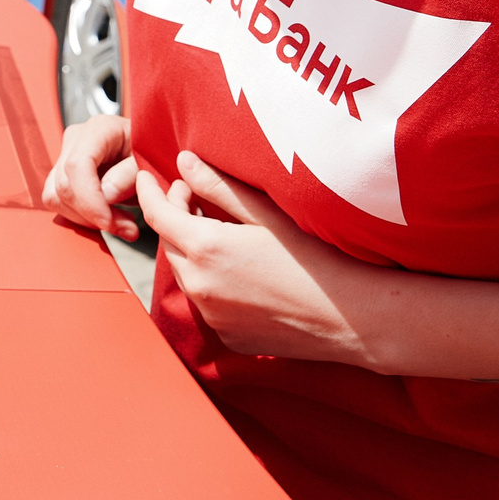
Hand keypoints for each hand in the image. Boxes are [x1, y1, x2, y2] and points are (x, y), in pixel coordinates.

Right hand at [40, 111, 140, 241]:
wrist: (151, 148)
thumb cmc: (153, 151)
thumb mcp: (150, 160)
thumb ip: (130, 174)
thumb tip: (106, 195)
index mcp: (99, 129)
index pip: (78, 165)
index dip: (89, 199)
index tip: (108, 222)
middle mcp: (76, 140)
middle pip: (64, 185)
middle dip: (92, 215)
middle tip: (127, 228)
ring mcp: (65, 155)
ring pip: (56, 197)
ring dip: (87, 220)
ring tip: (121, 224)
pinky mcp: (63, 174)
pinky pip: (59, 202)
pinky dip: (82, 218)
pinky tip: (107, 218)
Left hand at [135, 149, 395, 370]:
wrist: (352, 318)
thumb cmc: (316, 257)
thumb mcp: (266, 214)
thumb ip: (218, 187)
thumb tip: (183, 162)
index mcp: (205, 249)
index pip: (157, 214)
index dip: (149, 192)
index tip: (147, 176)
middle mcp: (199, 286)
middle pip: (170, 244)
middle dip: (176, 219)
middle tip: (196, 198)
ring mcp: (211, 316)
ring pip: (187, 275)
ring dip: (193, 252)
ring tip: (221, 232)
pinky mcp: (227, 337)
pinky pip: (207, 303)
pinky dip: (212, 283)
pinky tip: (242, 272)